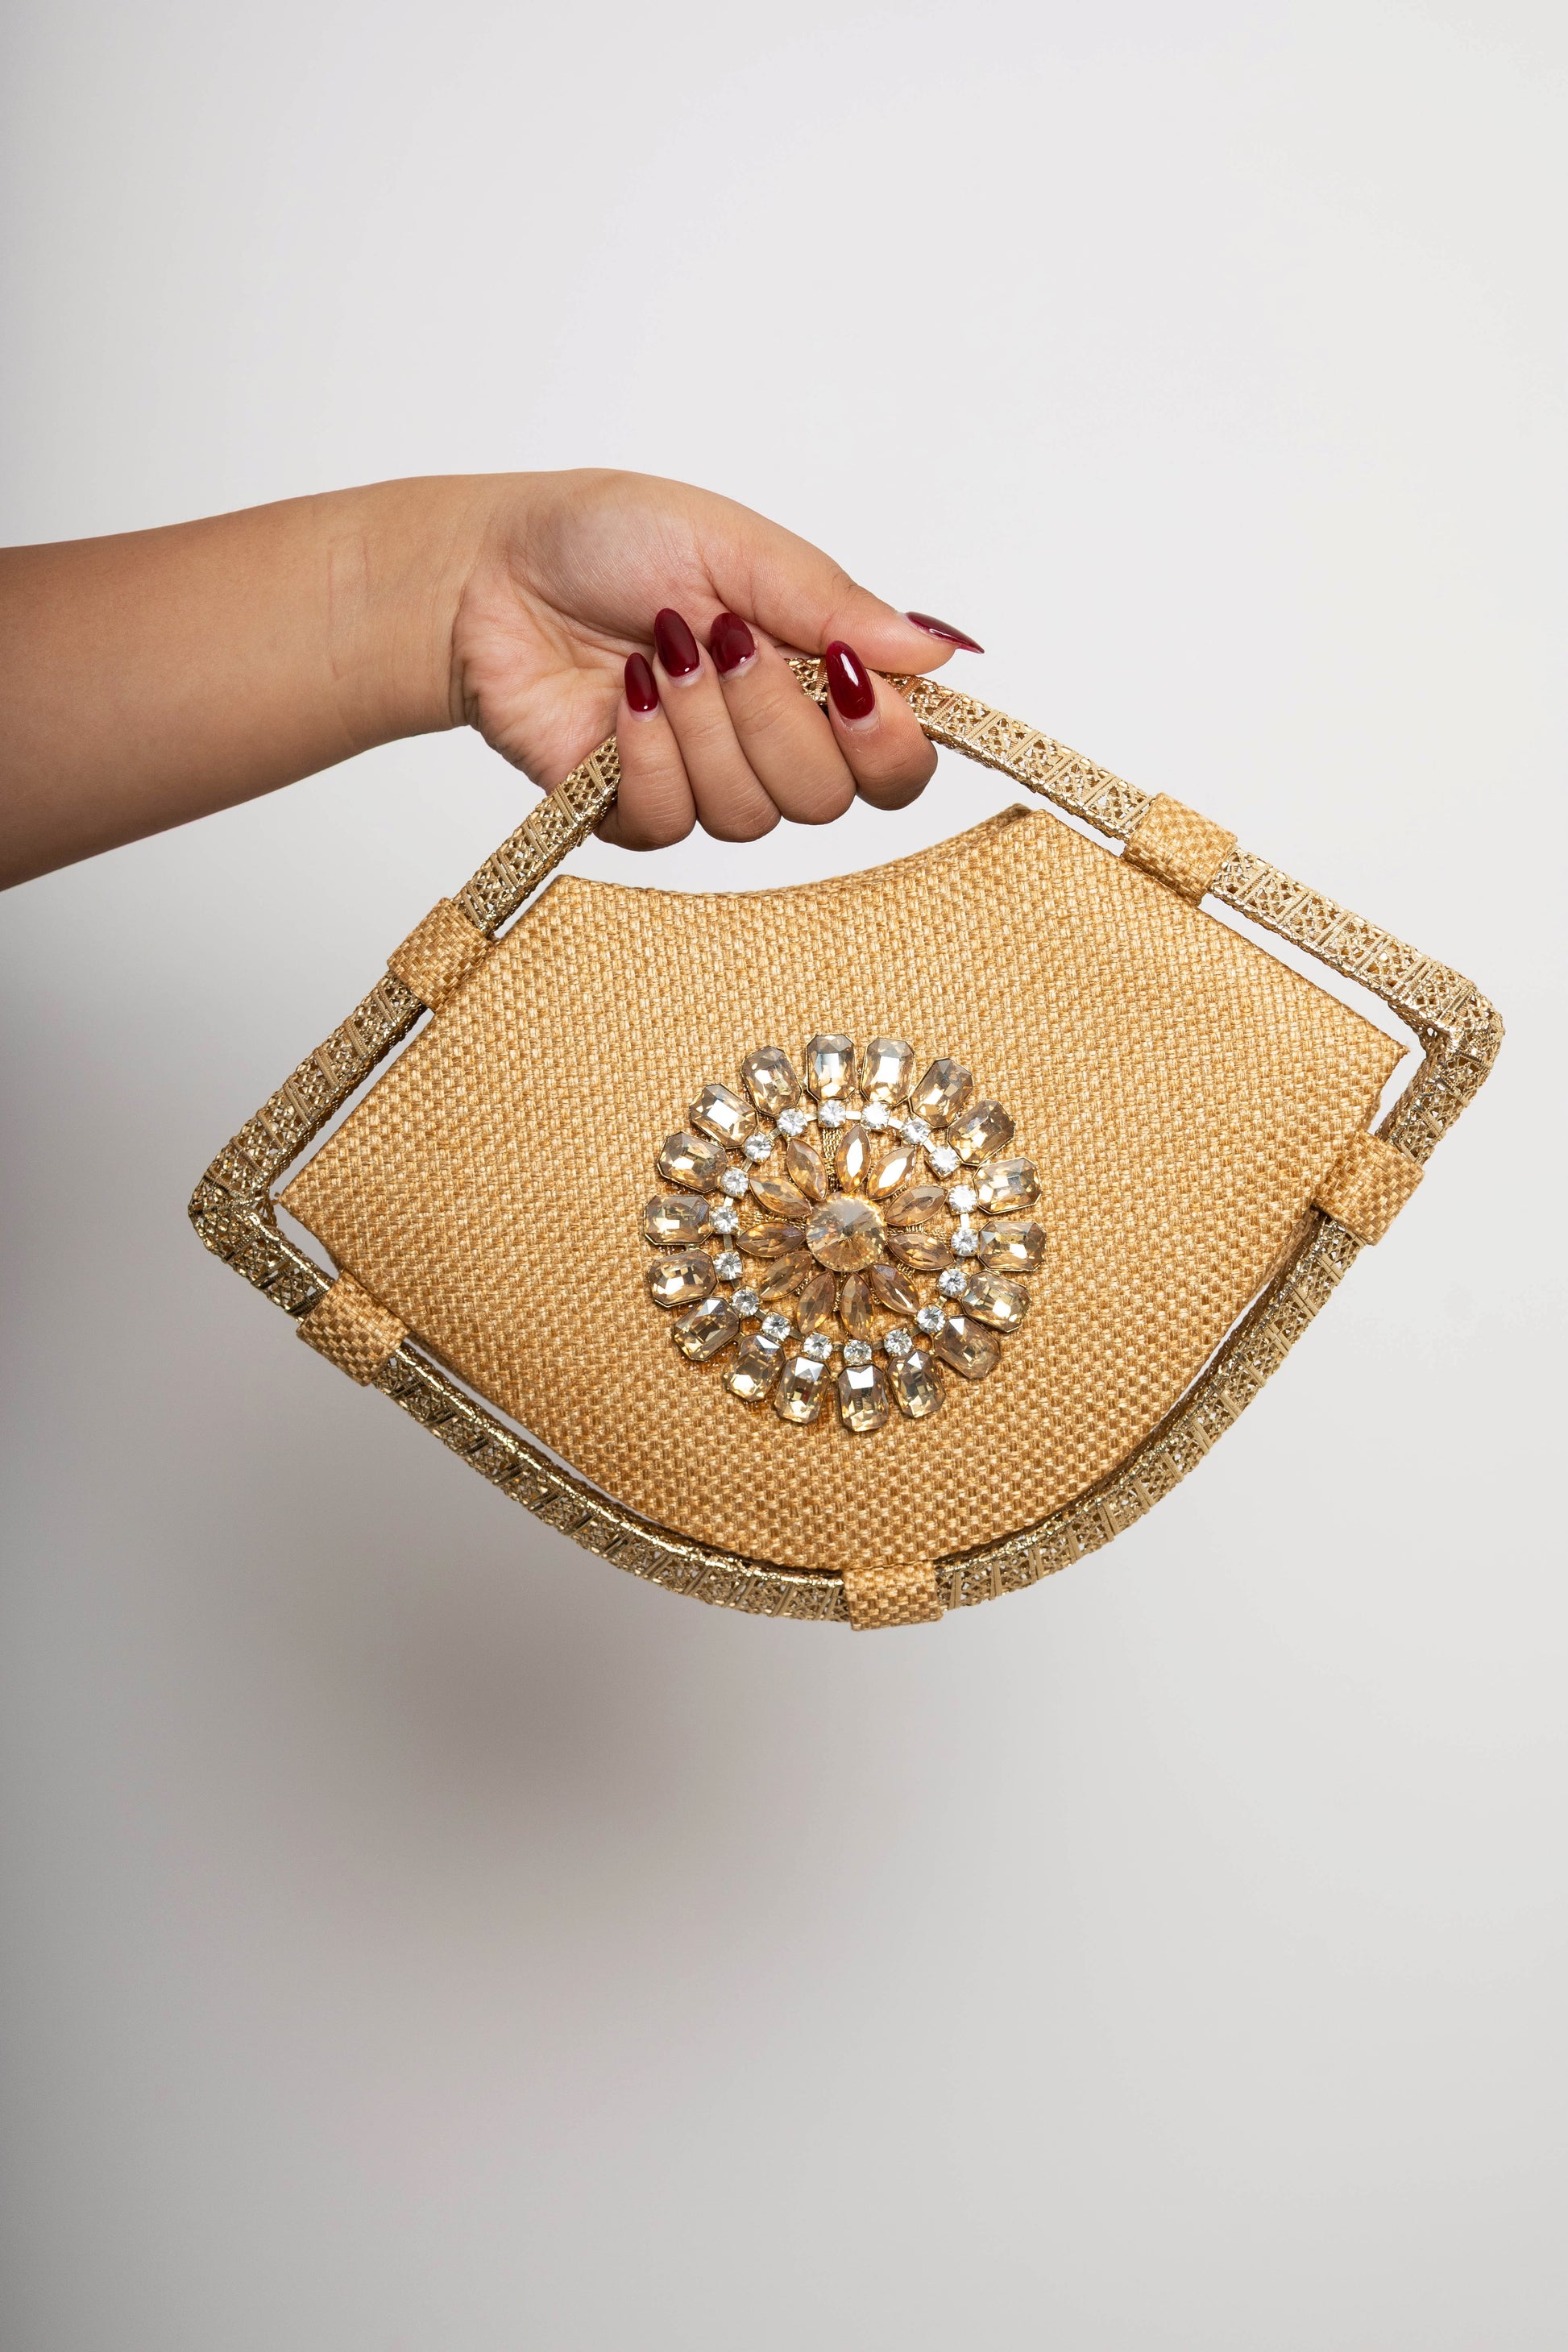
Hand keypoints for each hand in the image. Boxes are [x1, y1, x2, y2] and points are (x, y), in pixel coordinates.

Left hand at [449, 470, 982, 848]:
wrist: (492, 572)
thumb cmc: (610, 541)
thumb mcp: (734, 545)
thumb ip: (834, 605)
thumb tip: (940, 649)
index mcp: (818, 681)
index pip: (897, 764)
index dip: (889, 741)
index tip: (851, 679)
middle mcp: (774, 746)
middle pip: (831, 799)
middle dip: (777, 715)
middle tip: (724, 638)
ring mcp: (706, 786)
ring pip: (751, 815)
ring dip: (704, 723)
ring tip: (659, 648)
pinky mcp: (636, 815)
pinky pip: (673, 822)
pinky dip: (648, 749)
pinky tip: (623, 690)